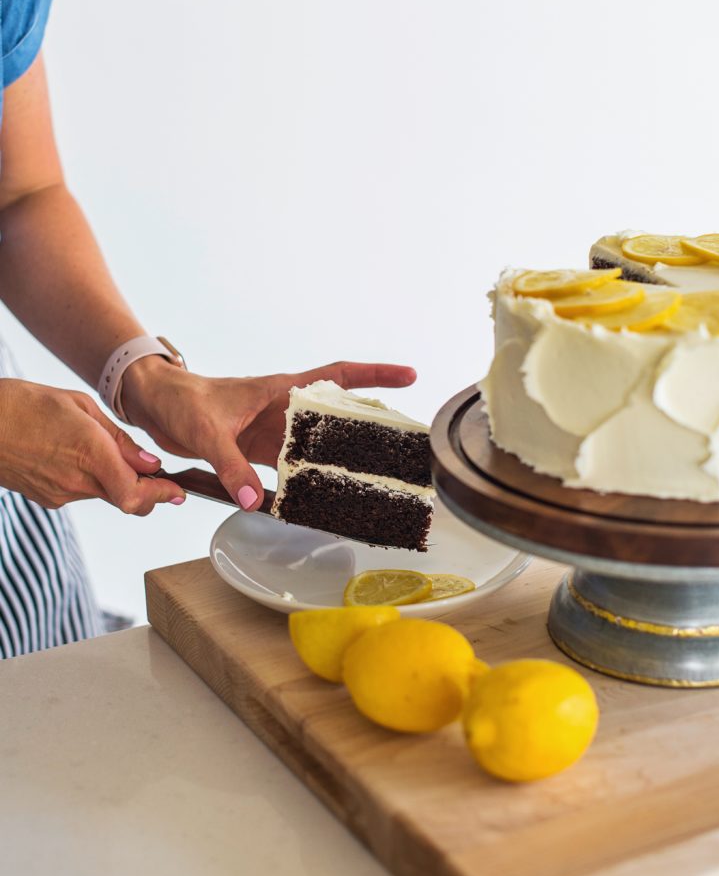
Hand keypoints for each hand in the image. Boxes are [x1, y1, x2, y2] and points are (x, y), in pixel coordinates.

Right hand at [0, 379, 185, 513]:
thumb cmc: (23, 404)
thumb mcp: (80, 406)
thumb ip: (120, 439)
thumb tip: (150, 463)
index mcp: (90, 453)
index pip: (136, 494)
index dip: (162, 496)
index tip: (177, 492)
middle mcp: (77, 481)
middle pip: (127, 499)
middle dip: (145, 488)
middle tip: (154, 473)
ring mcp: (60, 494)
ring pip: (105, 494)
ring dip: (116, 480)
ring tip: (101, 449)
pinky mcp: (48, 499)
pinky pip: (82, 493)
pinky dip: (91, 479)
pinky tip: (77, 456)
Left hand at [122, 359, 417, 509]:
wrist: (154, 404)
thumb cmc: (181, 401)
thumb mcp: (208, 432)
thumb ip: (232, 466)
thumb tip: (256, 500)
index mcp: (281, 390)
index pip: (338, 376)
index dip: (374, 375)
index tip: (408, 376)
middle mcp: (284, 410)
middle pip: (338, 416)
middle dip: (370, 426)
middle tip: (404, 443)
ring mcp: (273, 432)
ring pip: (317, 446)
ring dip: (339, 460)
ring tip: (371, 476)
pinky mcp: (258, 452)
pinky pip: (291, 469)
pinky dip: (305, 483)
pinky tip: (319, 499)